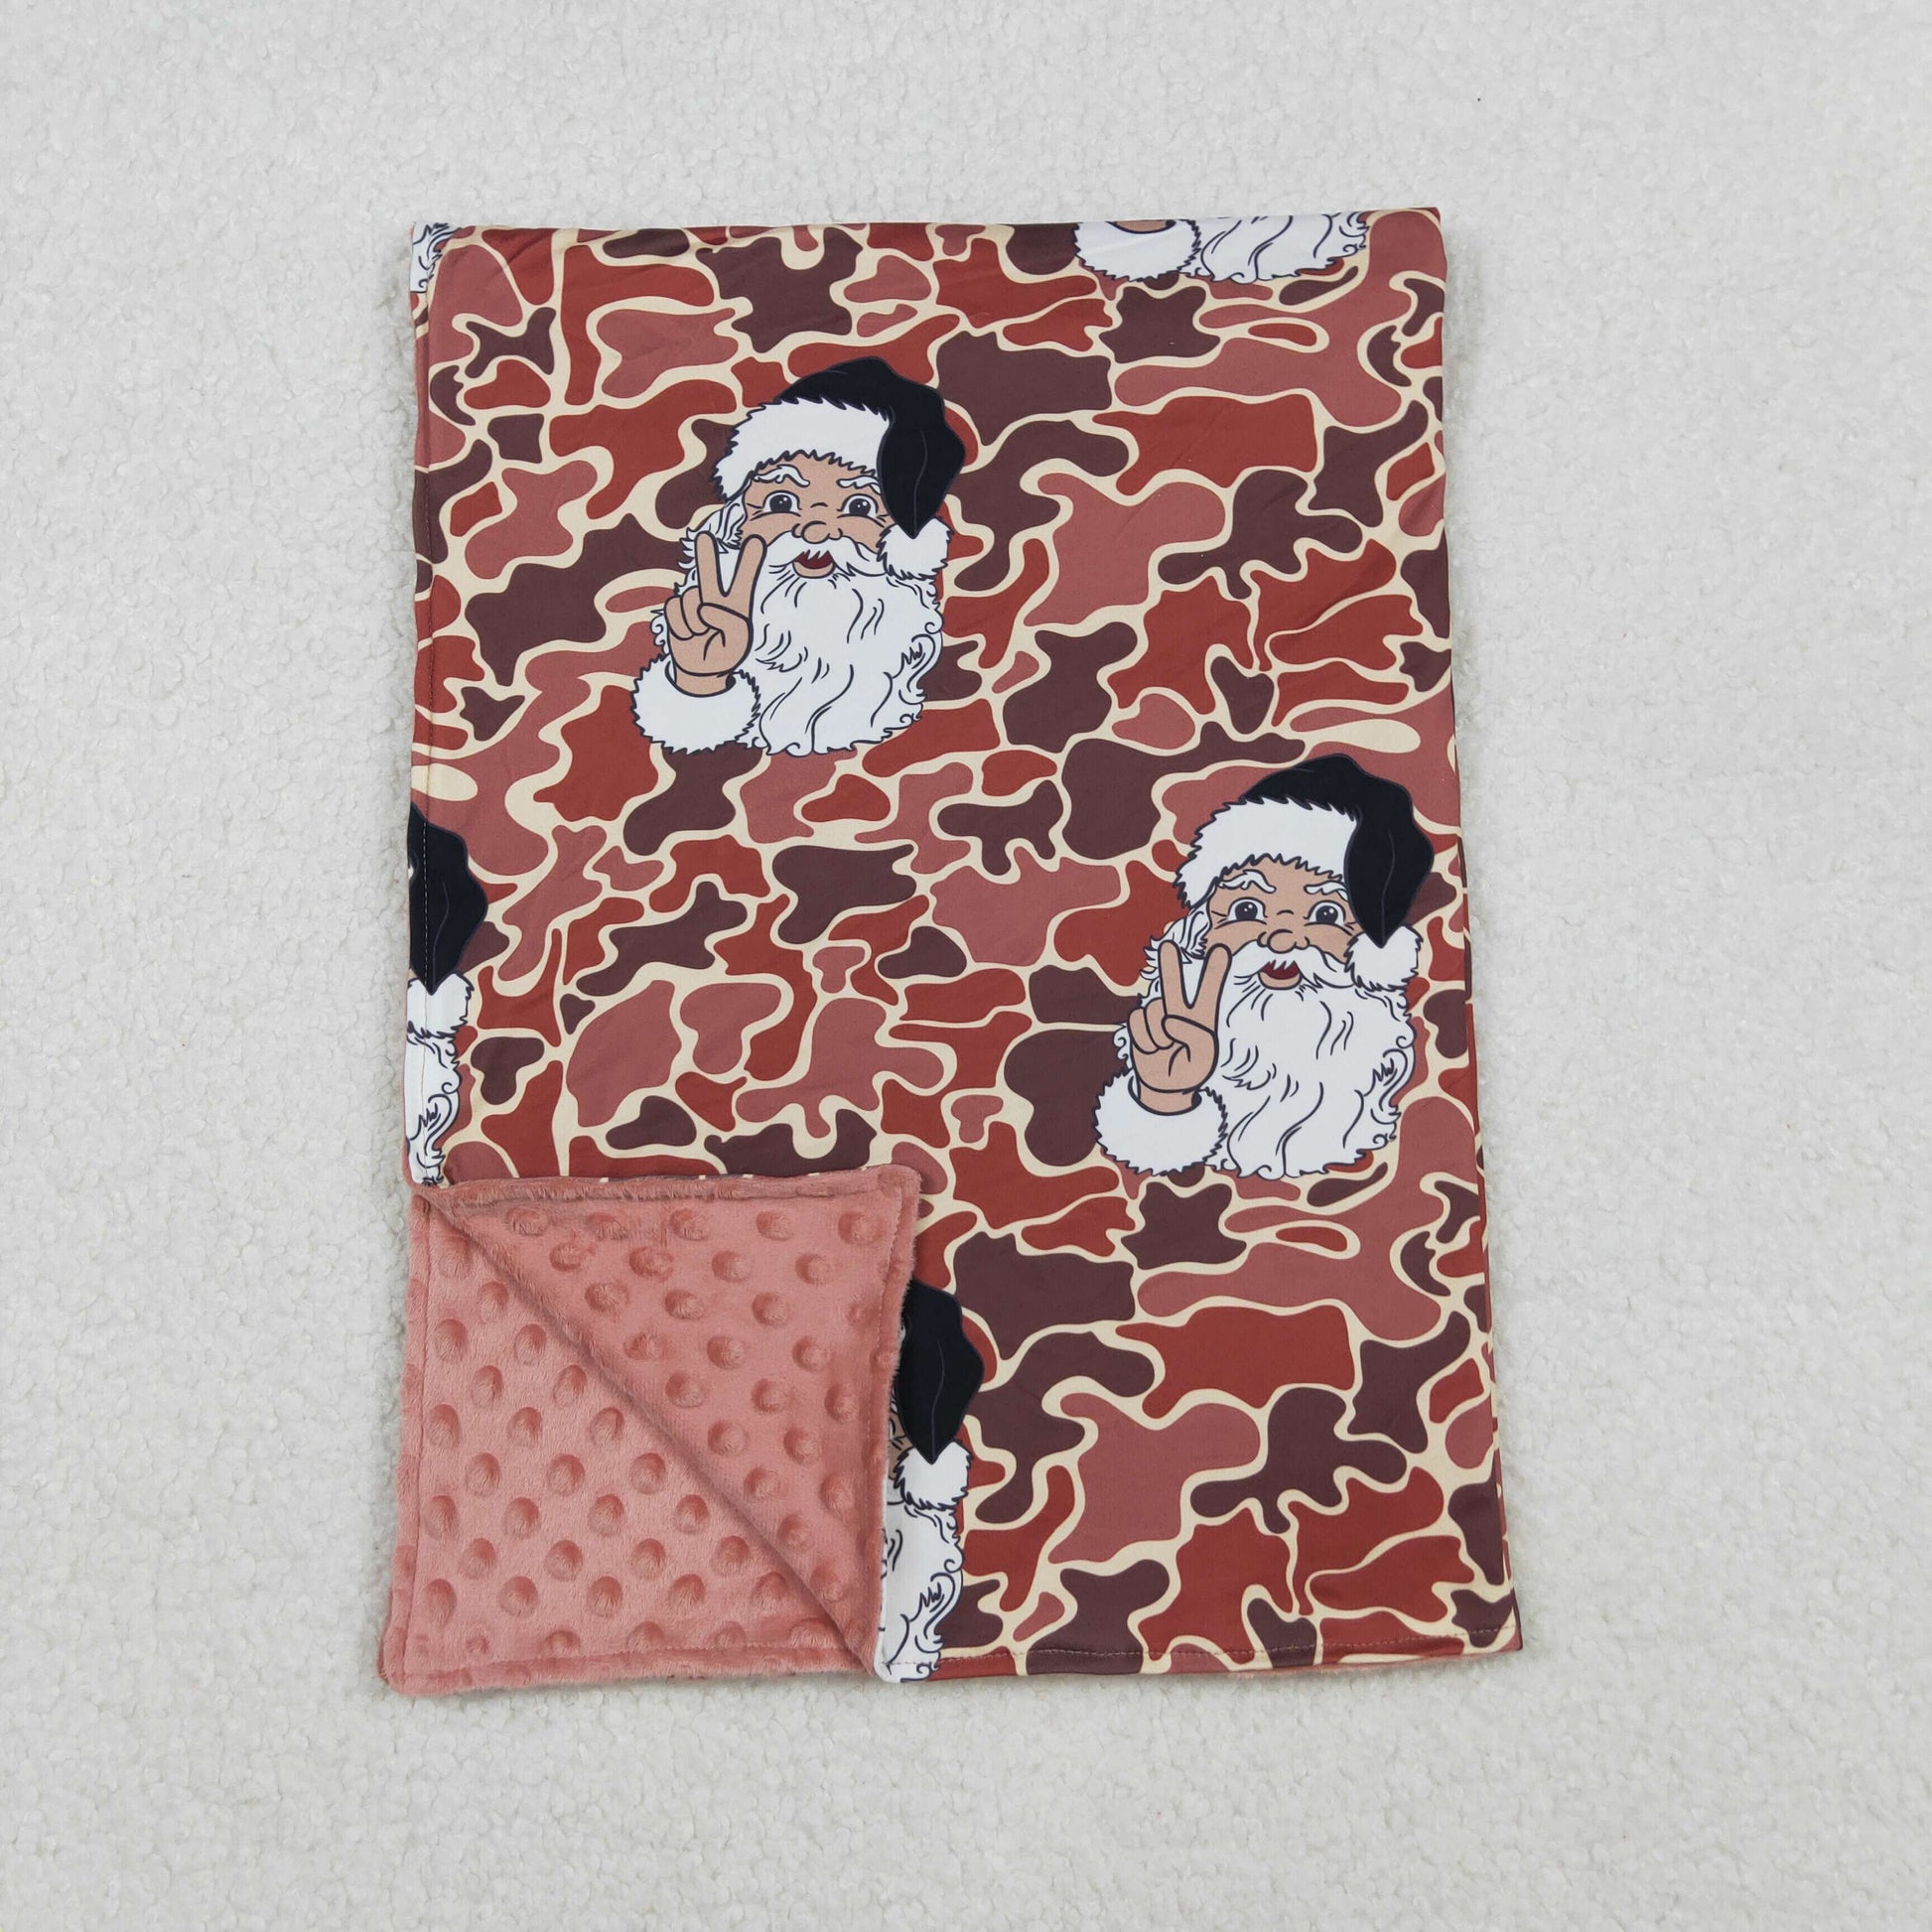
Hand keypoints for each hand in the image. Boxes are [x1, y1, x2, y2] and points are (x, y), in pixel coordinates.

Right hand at [660, 531, 764, 693]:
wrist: (701, 669)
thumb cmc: (725, 653)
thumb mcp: (736, 641)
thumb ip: (727, 620)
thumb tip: (703, 606)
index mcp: (736, 604)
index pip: (744, 580)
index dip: (749, 561)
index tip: (756, 540)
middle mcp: (715, 599)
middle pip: (710, 574)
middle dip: (706, 555)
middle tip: (704, 536)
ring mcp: (694, 603)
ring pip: (690, 600)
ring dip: (694, 623)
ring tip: (701, 634)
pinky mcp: (677, 609)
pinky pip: (675, 609)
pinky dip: (680, 627)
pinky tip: (687, 635)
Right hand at [1126, 940, 1231, 1111]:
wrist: (1166, 1086)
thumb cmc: (1191, 1069)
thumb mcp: (1203, 1056)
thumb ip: (1192, 1034)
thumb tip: (1168, 1019)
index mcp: (1202, 1017)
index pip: (1209, 991)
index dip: (1214, 970)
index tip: (1221, 948)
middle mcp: (1179, 1012)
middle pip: (1173, 984)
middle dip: (1170, 965)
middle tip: (1168, 945)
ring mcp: (1158, 1017)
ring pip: (1153, 1011)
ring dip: (1157, 1035)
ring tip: (1165, 1048)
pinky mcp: (1140, 1024)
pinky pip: (1137, 1022)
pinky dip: (1144, 1039)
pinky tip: (1151, 1049)